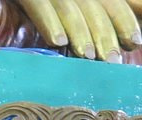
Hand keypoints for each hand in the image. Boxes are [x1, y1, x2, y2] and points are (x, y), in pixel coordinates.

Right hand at [16, 0, 141, 60]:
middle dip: (105, 33)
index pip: (111, 4)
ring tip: (87, 56)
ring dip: (81, 33)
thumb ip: (89, 18)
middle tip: (110, 60)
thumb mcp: (65, 11)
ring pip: (71, 8)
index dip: (123, 21)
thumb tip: (120, 42)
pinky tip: (58, 42)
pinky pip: (39, 6)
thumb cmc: (40, 7)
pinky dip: (50, 23)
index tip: (133, 44)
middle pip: (94, 7)